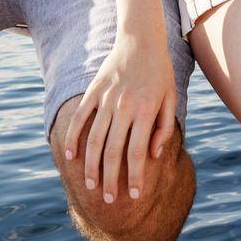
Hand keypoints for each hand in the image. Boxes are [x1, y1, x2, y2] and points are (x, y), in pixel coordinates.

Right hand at [62, 35, 176, 203]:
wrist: (141, 40)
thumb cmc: (160, 73)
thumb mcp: (171, 99)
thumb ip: (163, 129)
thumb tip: (152, 155)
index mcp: (145, 111)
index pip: (138, 153)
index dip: (136, 177)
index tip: (135, 196)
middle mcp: (124, 107)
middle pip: (113, 152)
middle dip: (110, 180)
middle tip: (108, 200)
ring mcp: (106, 99)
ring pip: (94, 140)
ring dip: (91, 166)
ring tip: (91, 186)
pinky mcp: (93, 91)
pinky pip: (80, 118)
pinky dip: (72, 138)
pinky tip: (70, 156)